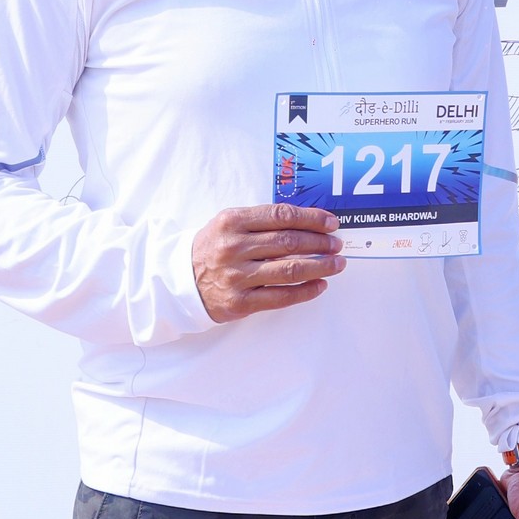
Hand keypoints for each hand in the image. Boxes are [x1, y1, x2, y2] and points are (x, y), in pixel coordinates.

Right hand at [192, 203, 343, 320]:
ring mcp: (237, 276)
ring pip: (289, 269)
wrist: (181, 280)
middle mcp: (234, 248)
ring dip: (320, 266)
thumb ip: (262, 221)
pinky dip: (305, 291)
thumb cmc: (213, 248)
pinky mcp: (240, 302)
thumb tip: (307, 222)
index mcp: (232, 222)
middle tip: (337, 244)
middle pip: (288, 242)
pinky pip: (281, 296)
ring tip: (336, 264)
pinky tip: (320, 285)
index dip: (311, 218)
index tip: (331, 223)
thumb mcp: (229, 224)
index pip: (281, 216)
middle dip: (320, 242)